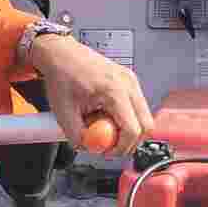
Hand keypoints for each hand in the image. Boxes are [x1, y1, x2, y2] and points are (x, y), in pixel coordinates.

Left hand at [27, 32, 152, 158]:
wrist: (61, 54)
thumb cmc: (62, 76)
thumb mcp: (64, 112)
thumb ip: (78, 136)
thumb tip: (91, 149)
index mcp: (114, 90)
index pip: (132, 129)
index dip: (121, 147)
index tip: (107, 152)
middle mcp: (128, 83)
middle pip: (146, 125)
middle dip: (129, 141)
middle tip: (109, 145)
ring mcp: (131, 80)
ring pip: (143, 117)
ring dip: (127, 128)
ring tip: (102, 122)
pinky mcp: (129, 81)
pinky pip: (136, 107)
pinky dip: (125, 116)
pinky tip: (105, 112)